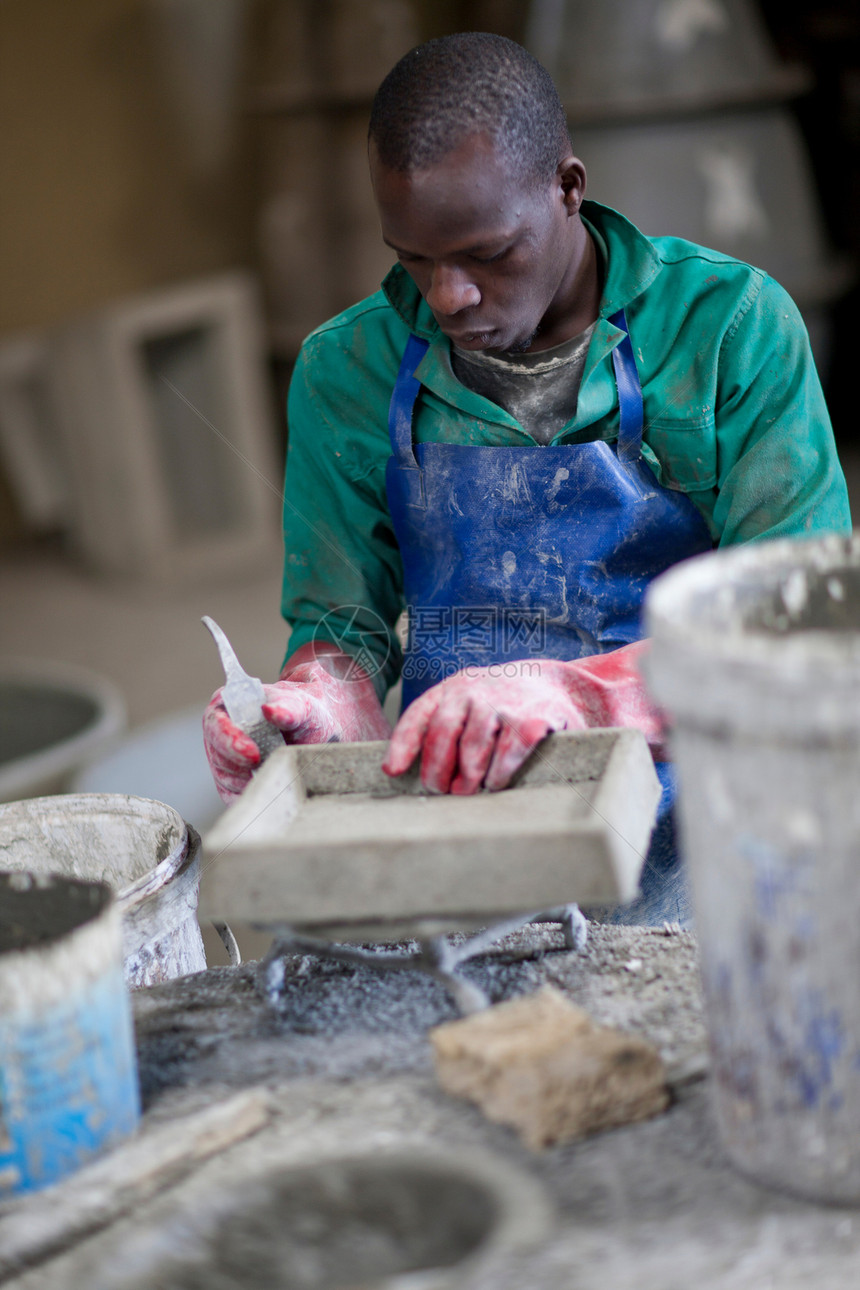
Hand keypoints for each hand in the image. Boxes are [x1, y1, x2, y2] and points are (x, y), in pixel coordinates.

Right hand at [203, 643, 390, 802]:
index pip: (215, 725)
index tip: (253, 755)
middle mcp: (219, 735)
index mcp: (226, 706)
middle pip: (219, 758)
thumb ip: (287, 708)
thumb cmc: (303, 713)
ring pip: (227, 780)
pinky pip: (235, 796)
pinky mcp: (233, 784)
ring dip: (251, 782)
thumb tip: (270, 710)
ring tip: (279, 774)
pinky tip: (274, 790)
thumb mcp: (302, 706)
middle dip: (242, 768)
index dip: (230, 741)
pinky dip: (254, 796)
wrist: (312, 730)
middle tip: (270, 771)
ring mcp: (224, 761)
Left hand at [382, 641, 664, 794]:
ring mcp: (504, 704)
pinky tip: (495, 782)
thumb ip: (442, 725)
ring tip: (466, 790)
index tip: (392, 771)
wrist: (559, 684)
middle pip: (442, 735)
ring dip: (467, 777)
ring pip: (472, 750)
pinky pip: (506, 756)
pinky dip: (498, 775)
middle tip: (439, 790)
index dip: (402, 744)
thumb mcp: (469, 702)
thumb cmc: (503, 704)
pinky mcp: (532, 721)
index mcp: (452, 689)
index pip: (419, 715)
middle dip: (436, 770)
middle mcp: (474, 692)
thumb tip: (402, 769)